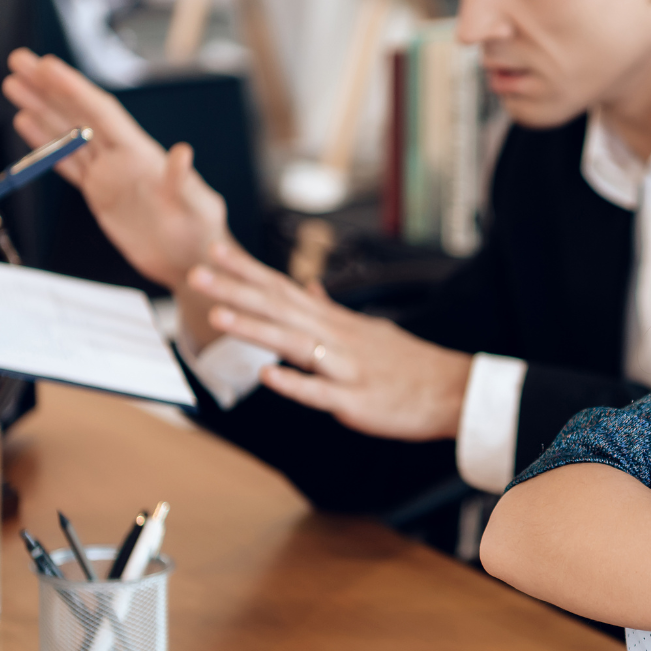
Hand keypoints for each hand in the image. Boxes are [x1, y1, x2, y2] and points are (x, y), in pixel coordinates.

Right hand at [3, 49, 229, 286]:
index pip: (101, 113)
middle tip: (18, 61)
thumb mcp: (197, 207)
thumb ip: (184, 182)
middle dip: (47, 87)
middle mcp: (122, 157)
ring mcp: (109, 173)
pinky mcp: (100, 192)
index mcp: (141, 154)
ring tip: (14, 85)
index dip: (73, 89)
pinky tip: (26, 124)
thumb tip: (182, 153)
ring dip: (40, 109)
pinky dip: (44, 145)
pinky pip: (67, 163)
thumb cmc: (201, 233)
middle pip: (77, 114)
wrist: (191, 261)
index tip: (46, 66)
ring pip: (66, 134)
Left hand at [187, 242, 473, 440]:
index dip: (248, 270)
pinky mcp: (355, 400)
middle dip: (237, 290)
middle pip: (279, 308)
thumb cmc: (409, 364)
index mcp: (336, 322)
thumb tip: (308, 289)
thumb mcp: (370, 330)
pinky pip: (321, 392)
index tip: (216, 250)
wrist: (452, 391)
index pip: (284, 288)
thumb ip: (332, 311)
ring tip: (218, 314)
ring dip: (256, 328)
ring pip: (294, 343)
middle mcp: (337, 338)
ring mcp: (345, 368)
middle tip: (198, 272)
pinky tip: (268, 375)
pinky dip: (295, 383)